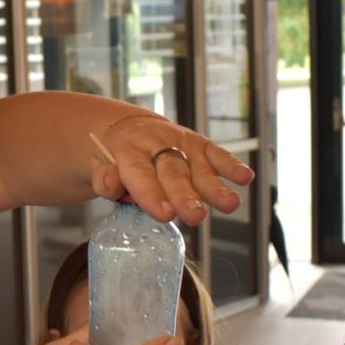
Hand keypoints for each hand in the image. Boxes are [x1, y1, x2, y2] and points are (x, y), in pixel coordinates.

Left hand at [91, 115, 254, 224]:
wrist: (128, 130)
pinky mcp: (200, 144)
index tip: (164, 214)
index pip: (140, 173)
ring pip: (199, 166)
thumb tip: (112, 182)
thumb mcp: (100, 167)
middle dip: (185, 194)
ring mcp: (182, 143)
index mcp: (129, 149)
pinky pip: (217, 154)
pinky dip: (232, 165)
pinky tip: (245, 178)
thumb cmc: (115, 159)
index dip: (152, 194)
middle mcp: (158, 143)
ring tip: (229, 204)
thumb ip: (105, 179)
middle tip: (195, 215)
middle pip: (173, 171)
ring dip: (215, 186)